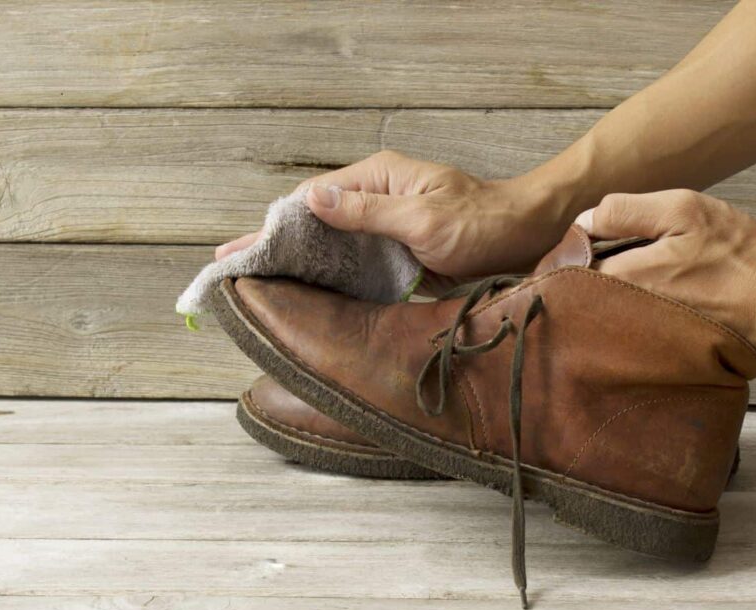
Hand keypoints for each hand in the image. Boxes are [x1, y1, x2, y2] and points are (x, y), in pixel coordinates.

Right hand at [215, 150, 566, 290]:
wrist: (525, 237)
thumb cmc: (483, 224)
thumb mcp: (424, 218)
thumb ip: (368, 211)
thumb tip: (313, 198)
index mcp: (378, 178)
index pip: (312, 198)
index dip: (275, 224)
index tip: (241, 246)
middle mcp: (376, 196)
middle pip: (314, 217)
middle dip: (274, 241)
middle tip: (231, 264)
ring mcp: (384, 222)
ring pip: (329, 240)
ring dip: (296, 258)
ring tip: (253, 278)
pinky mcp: (395, 247)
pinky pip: (353, 258)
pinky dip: (326, 271)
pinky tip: (302, 286)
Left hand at [577, 190, 755, 364]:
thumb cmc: (737, 258)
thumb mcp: (683, 212)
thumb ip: (625, 212)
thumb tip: (583, 222)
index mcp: (619, 280)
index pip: (565, 268)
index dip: (571, 250)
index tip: (587, 241)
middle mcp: (617, 319)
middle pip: (577, 297)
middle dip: (583, 278)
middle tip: (608, 259)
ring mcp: (633, 343)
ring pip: (598, 316)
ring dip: (604, 298)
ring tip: (635, 281)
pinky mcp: (652, 357)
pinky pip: (622, 336)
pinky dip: (626, 319)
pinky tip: (650, 304)